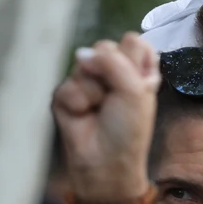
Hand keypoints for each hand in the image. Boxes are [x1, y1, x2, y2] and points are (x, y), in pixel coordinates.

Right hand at [52, 36, 159, 203]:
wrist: (105, 162)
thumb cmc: (128, 130)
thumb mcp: (135, 91)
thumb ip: (114, 61)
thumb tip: (81, 54)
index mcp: (136, 70)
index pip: (133, 40)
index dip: (133, 59)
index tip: (137, 83)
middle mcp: (112, 72)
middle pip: (105, 47)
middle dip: (111, 73)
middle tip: (115, 100)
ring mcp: (87, 81)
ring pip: (83, 65)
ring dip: (94, 91)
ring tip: (99, 110)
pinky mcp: (65, 95)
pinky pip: (67, 85)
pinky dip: (77, 102)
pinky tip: (82, 116)